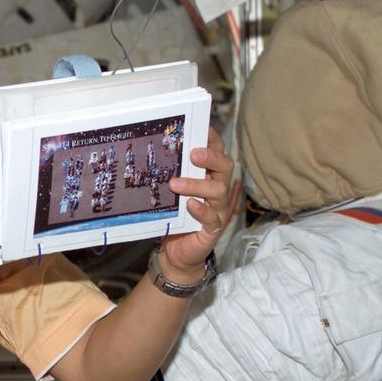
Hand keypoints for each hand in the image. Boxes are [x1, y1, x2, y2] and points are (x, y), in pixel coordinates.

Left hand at [159, 127, 236, 279]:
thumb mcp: (171, 191)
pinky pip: (212, 218)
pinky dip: (201, 210)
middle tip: (193, 153)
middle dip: (211, 157)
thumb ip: (171, 172)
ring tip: (176, 184)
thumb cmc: (175, 216)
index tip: (201, 128)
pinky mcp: (213, 229)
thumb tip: (157, 148)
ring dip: (197, 184)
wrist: (176, 252)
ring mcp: (218, 209)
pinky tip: (190, 205)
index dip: (212, 139)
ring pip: (218, 191)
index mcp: (209, 176)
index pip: (217, 151)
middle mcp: (218, 190)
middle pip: (225, 166)